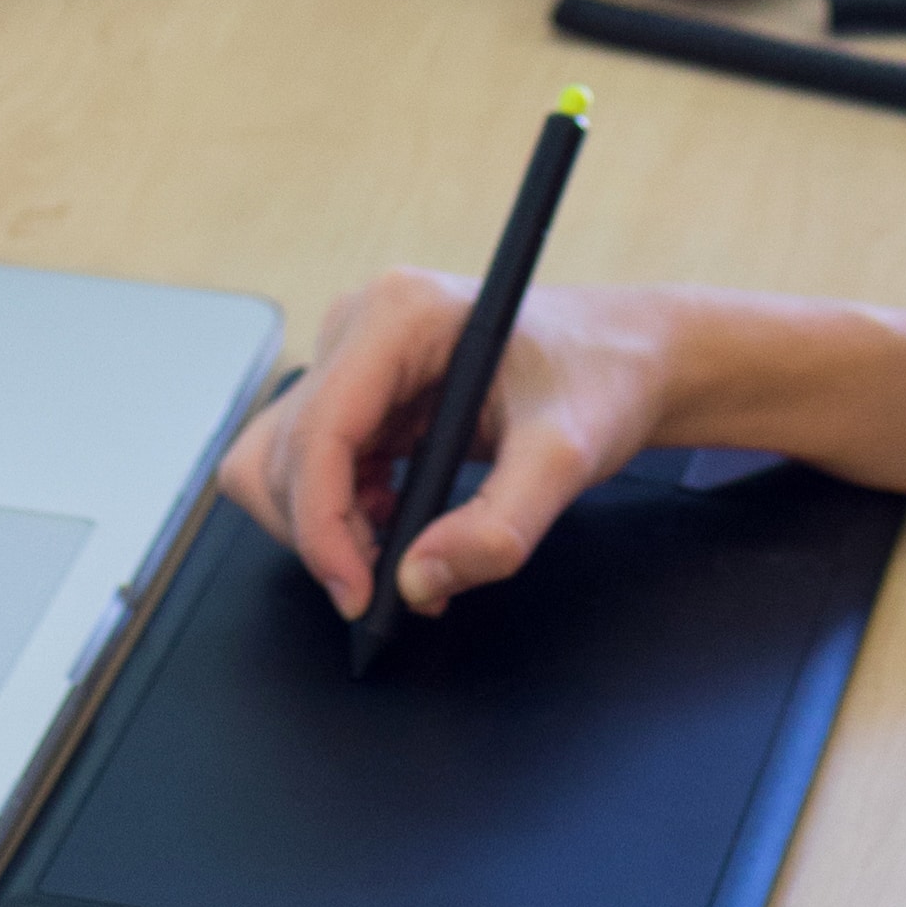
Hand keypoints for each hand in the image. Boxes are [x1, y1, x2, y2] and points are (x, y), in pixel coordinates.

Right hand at [222, 264, 705, 621]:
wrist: (623, 356)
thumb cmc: (600, 377)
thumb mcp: (567, 457)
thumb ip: (499, 527)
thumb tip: (419, 580)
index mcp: (400, 314)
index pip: (319, 430)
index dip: (322, 523)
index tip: (357, 592)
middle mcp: (361, 326)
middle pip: (283, 451)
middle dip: (321, 531)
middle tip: (382, 586)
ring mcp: (354, 357)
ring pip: (282, 461)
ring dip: (323, 524)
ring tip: (392, 556)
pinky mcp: (361, 391)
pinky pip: (313, 465)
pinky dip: (340, 514)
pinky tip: (395, 526)